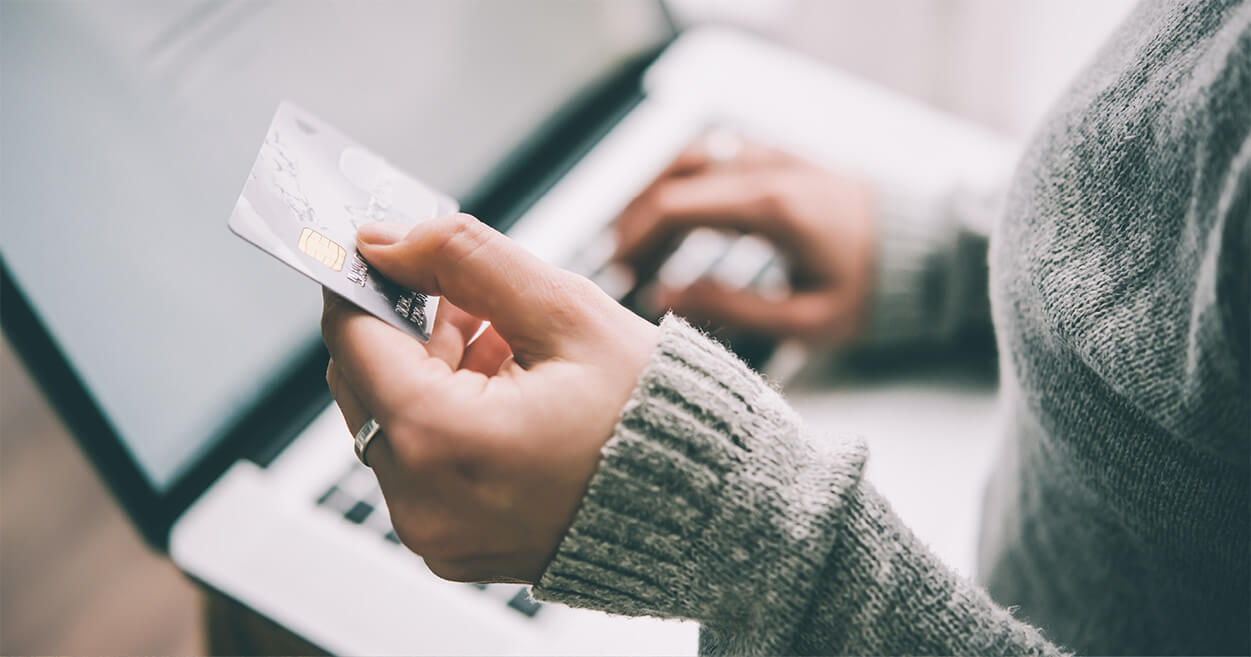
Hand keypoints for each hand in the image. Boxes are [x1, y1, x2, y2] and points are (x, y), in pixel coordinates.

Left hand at [322, 213, 657, 583]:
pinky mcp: (451, 545)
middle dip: (410, 328)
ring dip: (433, 372)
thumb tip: (387, 241)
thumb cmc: (655, 417)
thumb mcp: (565, 311)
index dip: (365, 281)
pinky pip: (420, 465)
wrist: (707, 509)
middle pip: (363, 381)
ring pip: (391, 420)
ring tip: (513, 355)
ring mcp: (434, 534)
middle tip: (478, 304)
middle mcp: (421, 502)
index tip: (385, 251)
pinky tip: (511, 398)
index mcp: (441, 442)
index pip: (352, 337)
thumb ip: (464, 258)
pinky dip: (448, 420)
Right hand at [615, 138, 876, 343]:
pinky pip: (715, 156)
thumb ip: (730, 307)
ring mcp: (773, 157)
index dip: (635, 239)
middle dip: (635, 219)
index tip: (619, 274)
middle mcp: (767, 169)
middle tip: (620, 264)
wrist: (927, 254)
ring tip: (639, 243)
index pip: (674, 206)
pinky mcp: (780, 159)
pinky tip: (677, 220)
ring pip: (689, 158)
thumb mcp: (805, 319)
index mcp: (770, 207)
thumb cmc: (872, 292)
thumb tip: (663, 295)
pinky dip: (684, 182)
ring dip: (655, 195)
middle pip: (672, 177)